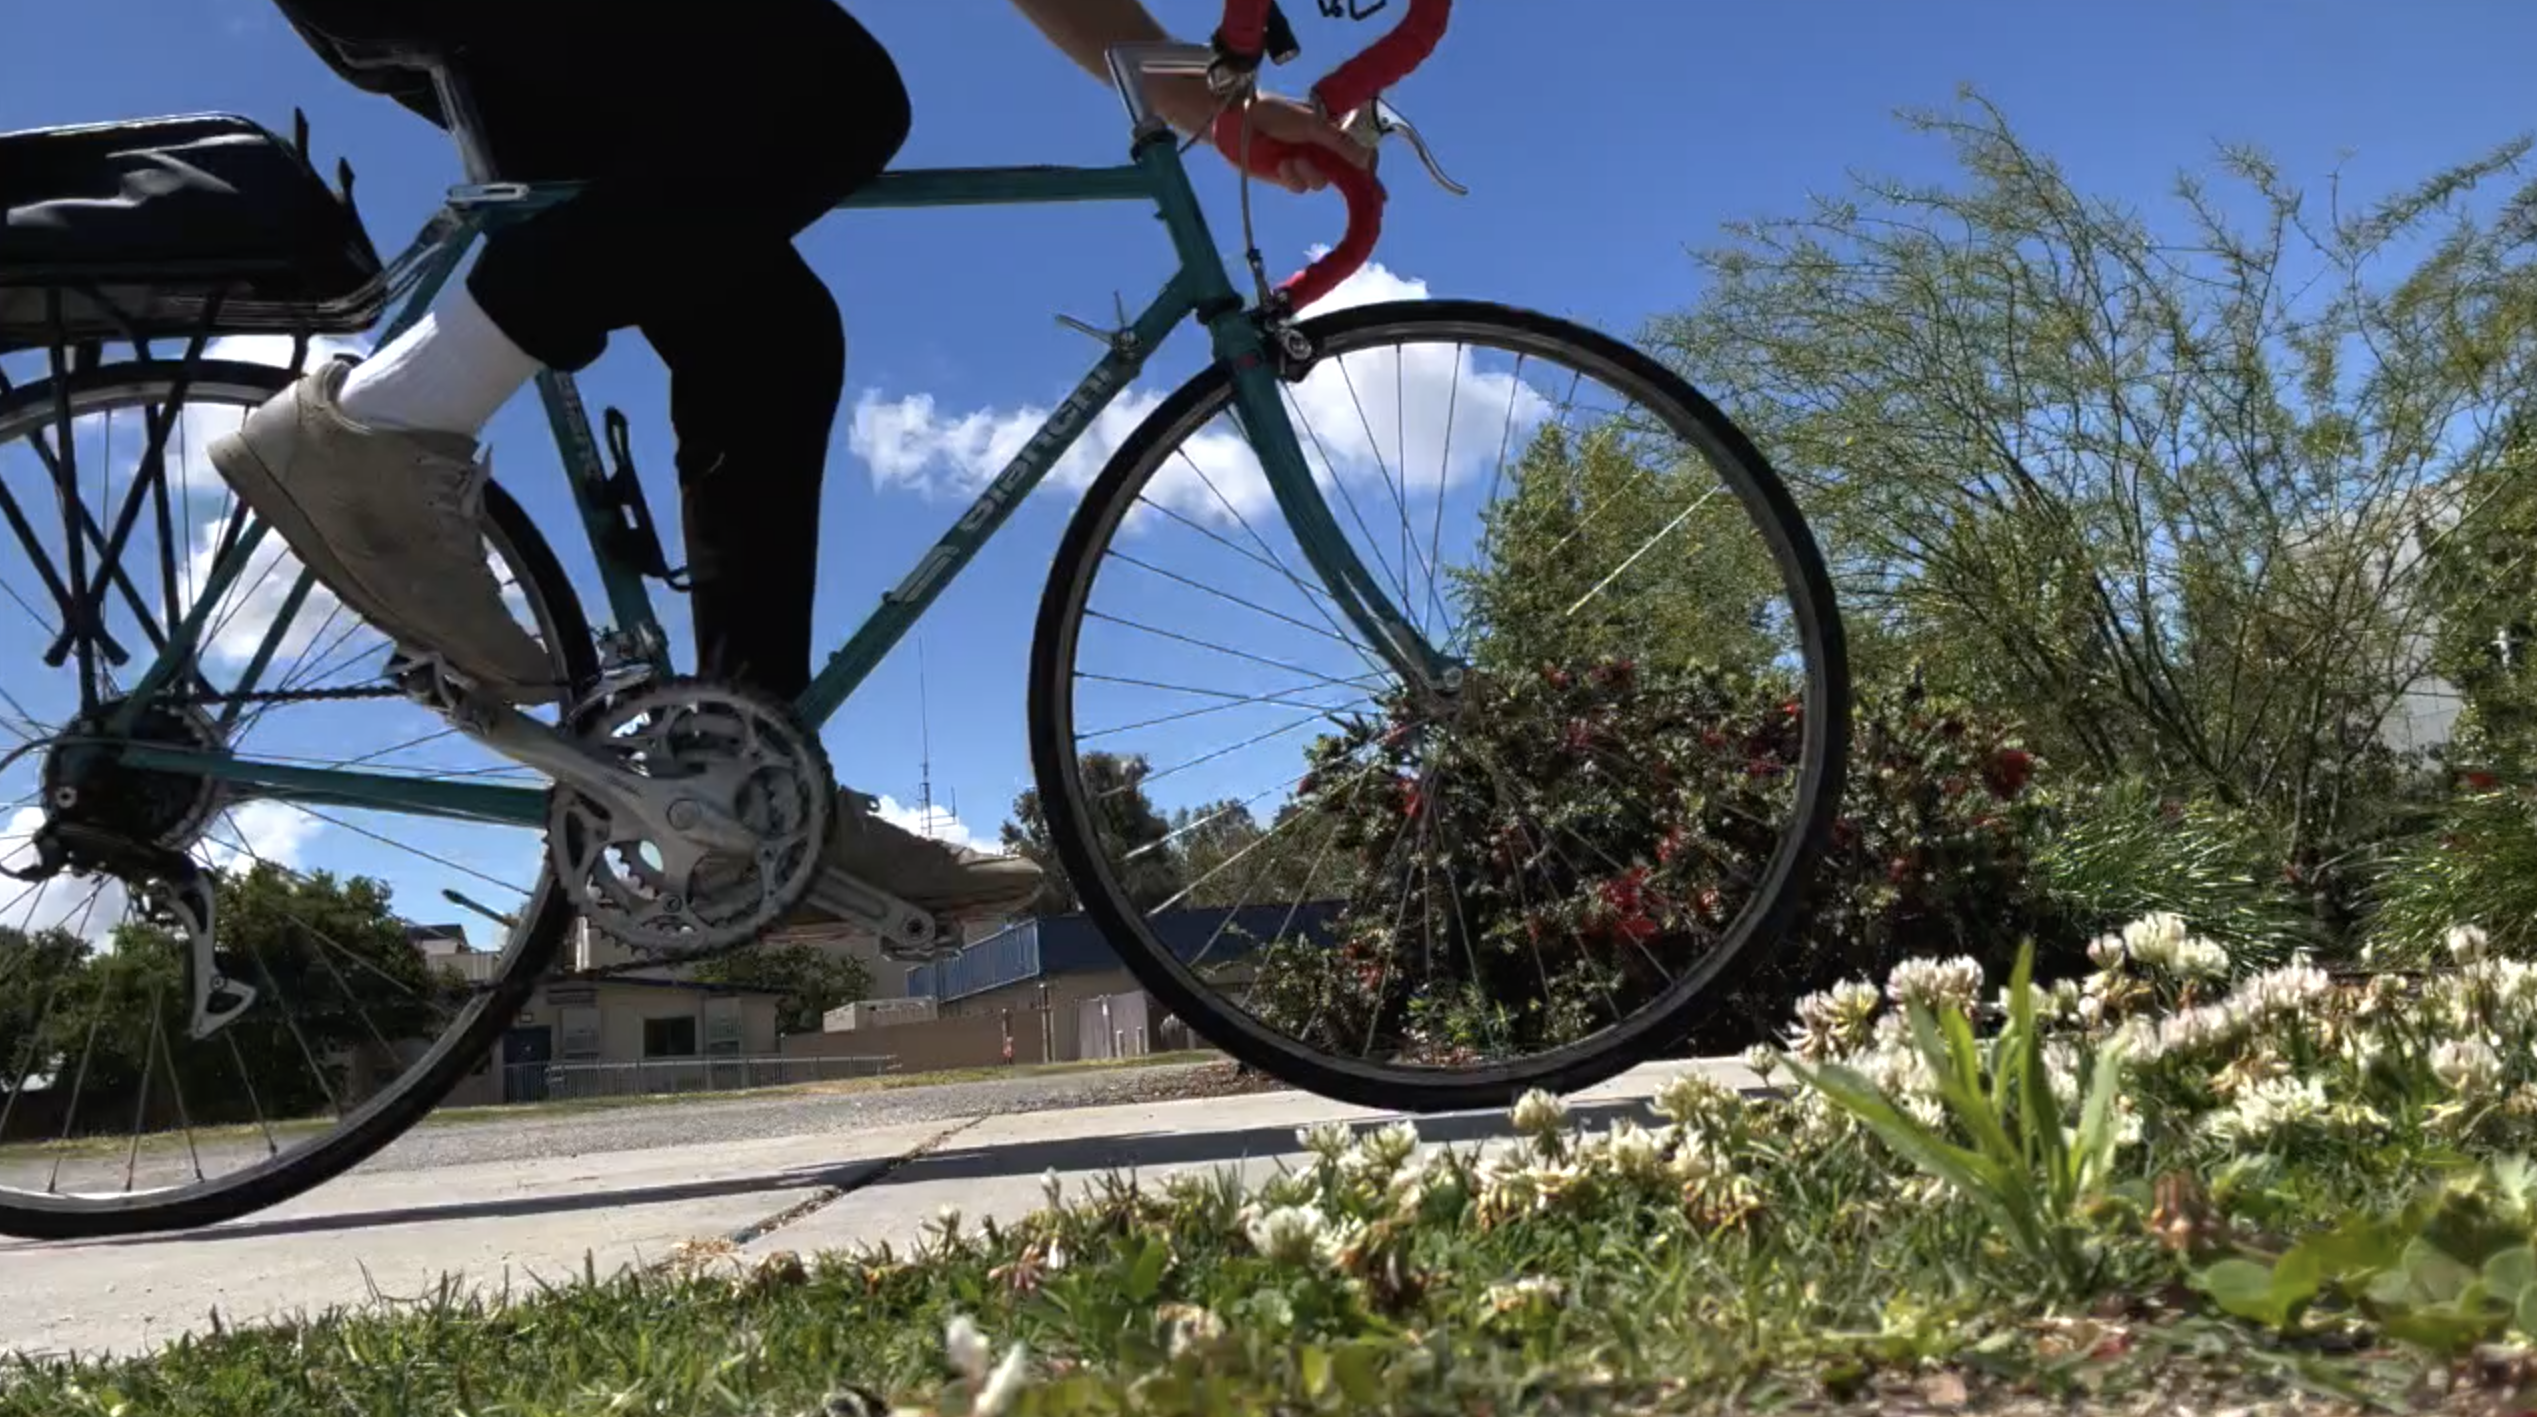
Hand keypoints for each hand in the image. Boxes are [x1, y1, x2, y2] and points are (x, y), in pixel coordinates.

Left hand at [1232, 94, 1376, 194]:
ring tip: (1294, 160)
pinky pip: (1300, 186)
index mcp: (1333, 132)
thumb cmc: (1277, 113)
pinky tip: (1281, 164)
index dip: (1369, 170)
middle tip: (1358, 199)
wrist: (1240, 121)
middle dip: (1349, 185)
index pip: (1360, 153)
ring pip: (1321, 183)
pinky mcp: (1288, 176)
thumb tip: (1367, 162)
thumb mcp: (1314, 124)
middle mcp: (1323, 150)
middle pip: (1345, 174)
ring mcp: (1306, 163)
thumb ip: (1341, 143)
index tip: (1378, 191)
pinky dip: (1293, 177)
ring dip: (1310, 174)